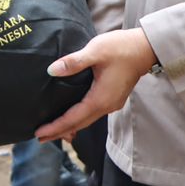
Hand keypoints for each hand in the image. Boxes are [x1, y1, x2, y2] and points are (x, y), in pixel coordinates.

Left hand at [34, 28, 156, 141]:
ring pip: (86, 120)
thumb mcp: (95, 51)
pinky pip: (92, 114)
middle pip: (79, 124)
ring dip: (69, 126)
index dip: (55, 127)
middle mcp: (106, 106)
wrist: (145, 48)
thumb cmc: (121, 48)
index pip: (73, 119)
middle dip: (59, 132)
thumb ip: (73, 62)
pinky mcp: (113, 98)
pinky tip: (72, 116)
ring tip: (52, 130)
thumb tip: (52, 71)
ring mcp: (111, 103)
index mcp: (100, 98)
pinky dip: (79, 118)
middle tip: (39, 137)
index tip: (39, 133)